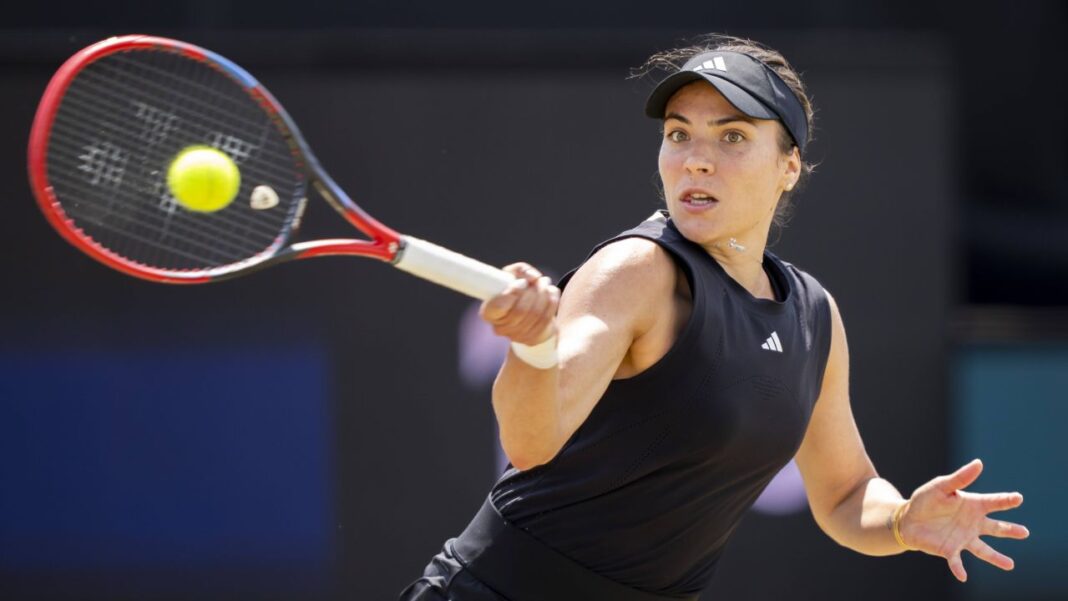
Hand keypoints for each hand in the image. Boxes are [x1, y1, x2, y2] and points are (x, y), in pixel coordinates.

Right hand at [480, 263, 559, 345]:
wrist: (529, 312)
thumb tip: (532, 277)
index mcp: (488, 312)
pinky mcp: (532, 340)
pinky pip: (546, 320)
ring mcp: (516, 337)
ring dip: (544, 295)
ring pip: (536, 315)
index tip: (523, 282)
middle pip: (520, 310)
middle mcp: (499, 328)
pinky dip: (552, 303)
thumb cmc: (518, 290)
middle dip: (533, 291)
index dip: (513, 292)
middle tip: (539, 279)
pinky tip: (552, 293)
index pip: (498, 306)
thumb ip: (520, 270)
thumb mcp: (514, 275)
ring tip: (546, 283)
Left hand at [899, 459, 1029, 581]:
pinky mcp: (950, 550)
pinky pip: (956, 561)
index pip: (993, 502)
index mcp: (972, 505)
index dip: (1005, 500)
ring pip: (983, 550)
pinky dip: (959, 568)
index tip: (1018, 498)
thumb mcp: (941, 486)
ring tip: (1010, 565)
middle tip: (1024, 532)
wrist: (908, 519)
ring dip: (995, 557)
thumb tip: (978, 463)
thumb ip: (960, 478)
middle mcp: (972, 523)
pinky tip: (963, 576)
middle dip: (1010, 530)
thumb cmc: (926, 500)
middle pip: (995, 528)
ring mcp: (963, 538)